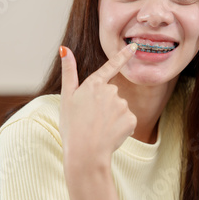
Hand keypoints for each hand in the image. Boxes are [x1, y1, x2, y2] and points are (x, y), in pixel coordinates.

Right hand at [59, 43, 137, 168]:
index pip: (111, 66)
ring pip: (120, 108)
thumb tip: (64, 48)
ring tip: (99, 129)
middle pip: (111, 94)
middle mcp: (110, 91)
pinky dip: (121, 128)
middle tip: (91, 119)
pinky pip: (128, 121)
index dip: (123, 55)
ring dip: (112, 117)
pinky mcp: (131, 118)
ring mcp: (122, 104)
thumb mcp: (66, 97)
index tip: (134, 46)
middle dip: (105, 105)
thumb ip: (69, 72)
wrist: (85, 153)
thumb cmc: (72, 126)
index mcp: (94, 84)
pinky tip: (110, 134)